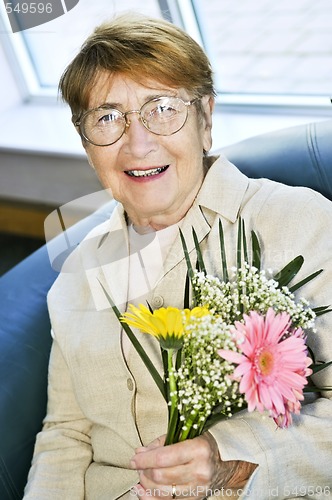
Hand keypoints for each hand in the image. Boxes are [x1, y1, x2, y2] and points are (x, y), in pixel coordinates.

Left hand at [130, 432, 256, 498]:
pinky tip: (144, 491)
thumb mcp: (187, 434)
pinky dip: (153, 497)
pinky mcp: (197, 499)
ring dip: (146, 484)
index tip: (134, 458)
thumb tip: (141, 452)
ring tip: (141, 475)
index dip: (145, 459)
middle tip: (138, 464)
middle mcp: (199, 470)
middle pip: (161, 476)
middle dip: (144, 470)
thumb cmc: (206, 444)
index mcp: (198, 449)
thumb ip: (162, 442)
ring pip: (163, 491)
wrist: (230, 462)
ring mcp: (199, 488)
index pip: (163, 457)